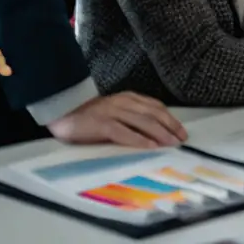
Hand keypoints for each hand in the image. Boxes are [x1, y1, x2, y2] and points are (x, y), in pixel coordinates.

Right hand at [49, 92, 186, 148]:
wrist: (61, 112)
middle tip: (181, 140)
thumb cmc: (90, 117)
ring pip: (142, 121)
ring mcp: (112, 111)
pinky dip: (138, 139)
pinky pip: (123, 131)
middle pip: (153, 113)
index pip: (156, 107)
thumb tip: (155, 133)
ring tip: (170, 143)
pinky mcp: (100, 123)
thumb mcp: (115, 113)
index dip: (171, 119)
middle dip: (170, 126)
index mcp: (128, 98)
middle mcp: (123, 102)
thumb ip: (132, 118)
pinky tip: (149, 146)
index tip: (181, 131)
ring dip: (159, 133)